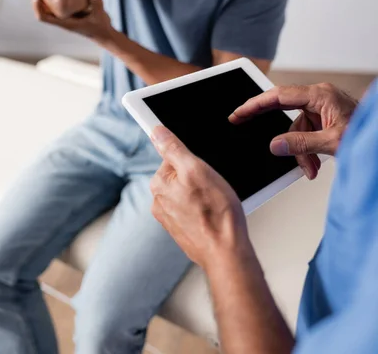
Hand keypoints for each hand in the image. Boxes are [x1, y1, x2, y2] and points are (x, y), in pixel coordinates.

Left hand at [30, 0, 114, 43]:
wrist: (103, 34)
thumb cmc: (101, 27)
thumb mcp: (100, 15)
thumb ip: (97, 3)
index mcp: (64, 23)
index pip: (42, 17)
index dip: (36, 4)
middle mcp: (60, 19)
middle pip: (39, 8)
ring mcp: (63, 15)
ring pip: (44, 5)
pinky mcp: (67, 10)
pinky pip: (53, 2)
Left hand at [150, 126, 251, 270]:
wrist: (226, 252)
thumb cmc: (215, 213)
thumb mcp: (196, 169)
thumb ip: (173, 148)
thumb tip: (157, 132)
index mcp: (158, 184)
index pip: (171, 156)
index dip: (191, 158)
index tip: (202, 167)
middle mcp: (159, 202)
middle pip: (181, 174)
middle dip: (199, 176)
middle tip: (213, 185)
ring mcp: (171, 218)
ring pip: (189, 192)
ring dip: (203, 193)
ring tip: (216, 202)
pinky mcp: (183, 229)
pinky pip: (194, 209)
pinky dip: (204, 208)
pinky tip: (214, 213)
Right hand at [229, 83, 357, 177]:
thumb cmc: (366, 134)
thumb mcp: (332, 143)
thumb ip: (301, 144)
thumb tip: (275, 145)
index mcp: (320, 95)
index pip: (279, 96)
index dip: (255, 104)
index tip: (239, 113)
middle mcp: (319, 97)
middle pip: (285, 112)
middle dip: (278, 133)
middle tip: (246, 126)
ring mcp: (322, 107)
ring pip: (296, 128)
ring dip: (300, 151)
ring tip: (310, 168)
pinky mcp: (325, 118)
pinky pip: (306, 132)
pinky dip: (307, 150)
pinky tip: (315, 164)